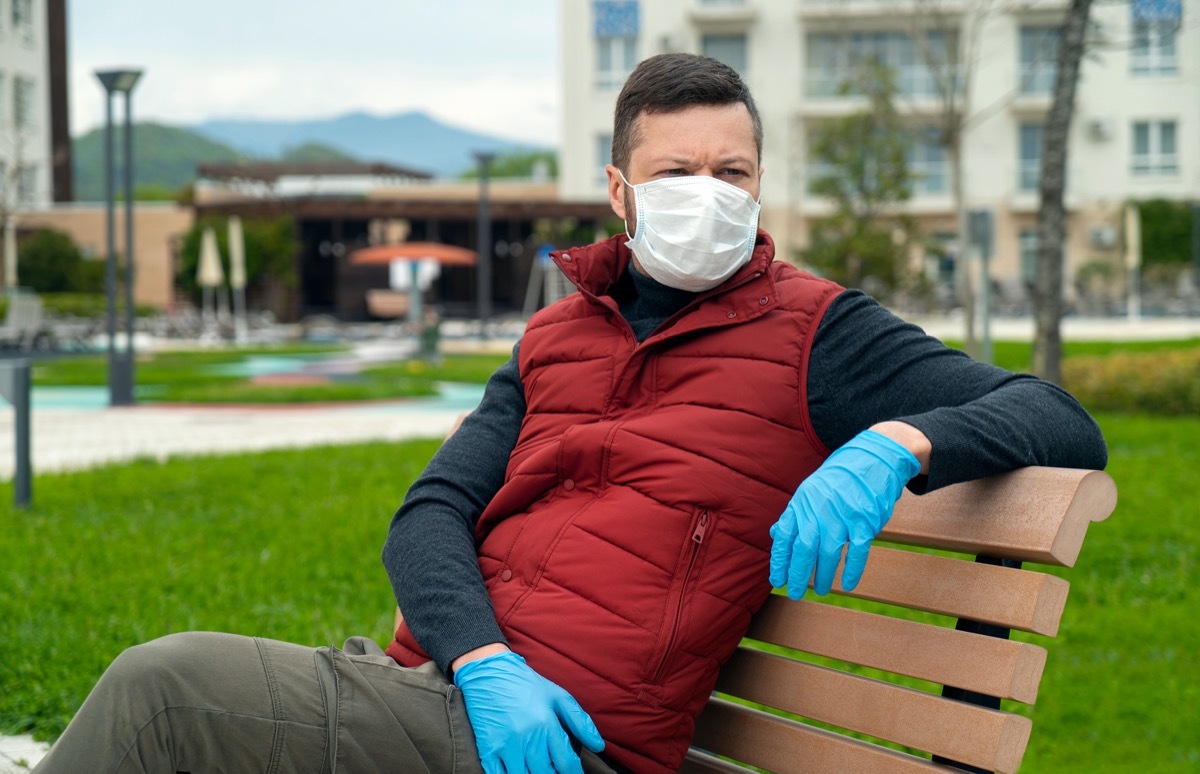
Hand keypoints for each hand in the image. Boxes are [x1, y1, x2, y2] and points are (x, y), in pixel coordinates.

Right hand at [453, 650, 604, 773]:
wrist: (488, 672)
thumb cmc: (526, 684)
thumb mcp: (557, 695)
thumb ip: (580, 721)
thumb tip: (599, 746)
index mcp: (547, 724)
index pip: (566, 762)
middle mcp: (528, 737)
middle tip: (554, 771)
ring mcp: (506, 745)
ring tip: (538, 771)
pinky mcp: (488, 748)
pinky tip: (517, 772)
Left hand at [769, 429, 920, 597]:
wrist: (871, 458)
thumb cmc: (837, 480)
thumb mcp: (809, 491)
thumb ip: (794, 514)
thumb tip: (775, 535)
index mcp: (802, 503)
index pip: (785, 536)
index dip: (780, 560)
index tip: (777, 580)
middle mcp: (819, 509)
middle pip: (804, 548)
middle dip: (798, 574)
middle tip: (795, 594)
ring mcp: (842, 515)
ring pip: (829, 552)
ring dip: (823, 576)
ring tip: (821, 592)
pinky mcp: (865, 520)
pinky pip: (857, 550)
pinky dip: (852, 569)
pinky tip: (847, 585)